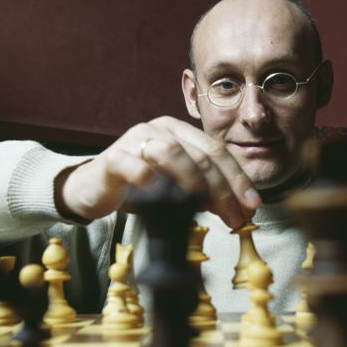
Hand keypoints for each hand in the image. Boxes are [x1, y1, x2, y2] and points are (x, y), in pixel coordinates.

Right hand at [56, 116, 260, 227]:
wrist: (94, 189)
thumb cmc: (140, 187)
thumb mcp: (177, 185)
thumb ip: (204, 189)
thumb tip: (238, 208)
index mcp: (180, 132)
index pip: (217, 151)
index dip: (238, 178)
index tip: (253, 205)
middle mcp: (160, 129)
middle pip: (201, 154)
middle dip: (223, 188)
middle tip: (235, 217)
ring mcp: (135, 140)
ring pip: (172, 153)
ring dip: (194, 182)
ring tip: (205, 207)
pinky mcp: (113, 158)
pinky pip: (135, 166)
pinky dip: (152, 180)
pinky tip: (163, 198)